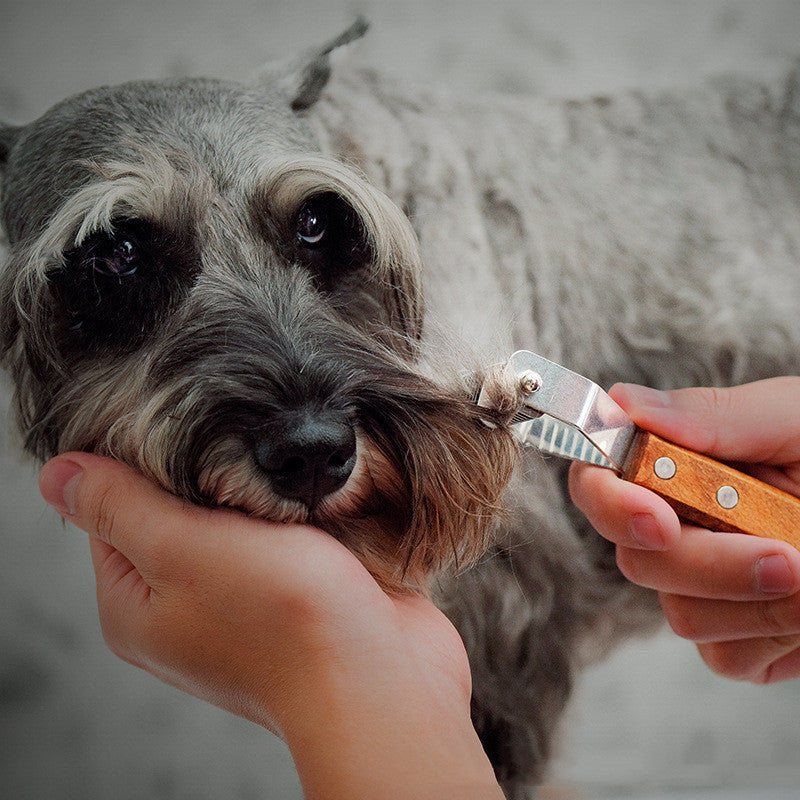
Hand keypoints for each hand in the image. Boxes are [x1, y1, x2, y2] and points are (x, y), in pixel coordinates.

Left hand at [38, 453, 503, 798]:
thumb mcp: (186, 547)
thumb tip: (56, 474)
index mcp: (136, 607)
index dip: (147, 467)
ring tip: (287, 492)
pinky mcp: (291, 600)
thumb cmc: (288, 617)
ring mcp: (240, 609)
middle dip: (212, 481)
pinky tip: (315, 512)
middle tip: (249, 464)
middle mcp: (182, 613)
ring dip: (259, 498)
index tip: (194, 441)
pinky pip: (278, 541)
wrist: (385, 675)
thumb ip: (120, 505)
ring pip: (234, 523)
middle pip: (175, 514)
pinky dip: (292, 519)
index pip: (112, 513)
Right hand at [569, 378, 799, 683]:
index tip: (659, 519)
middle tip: (788, 556)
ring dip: (760, 602)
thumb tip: (626, 404)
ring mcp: (698, 584)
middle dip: (710, 565)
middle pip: (638, 559)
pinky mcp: (731, 636)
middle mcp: (675, 524)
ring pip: (682, 614)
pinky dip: (776, 635)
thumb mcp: (792, 421)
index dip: (610, 502)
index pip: (597, 481)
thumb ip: (714, 416)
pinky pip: (726, 654)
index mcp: (675, 464)